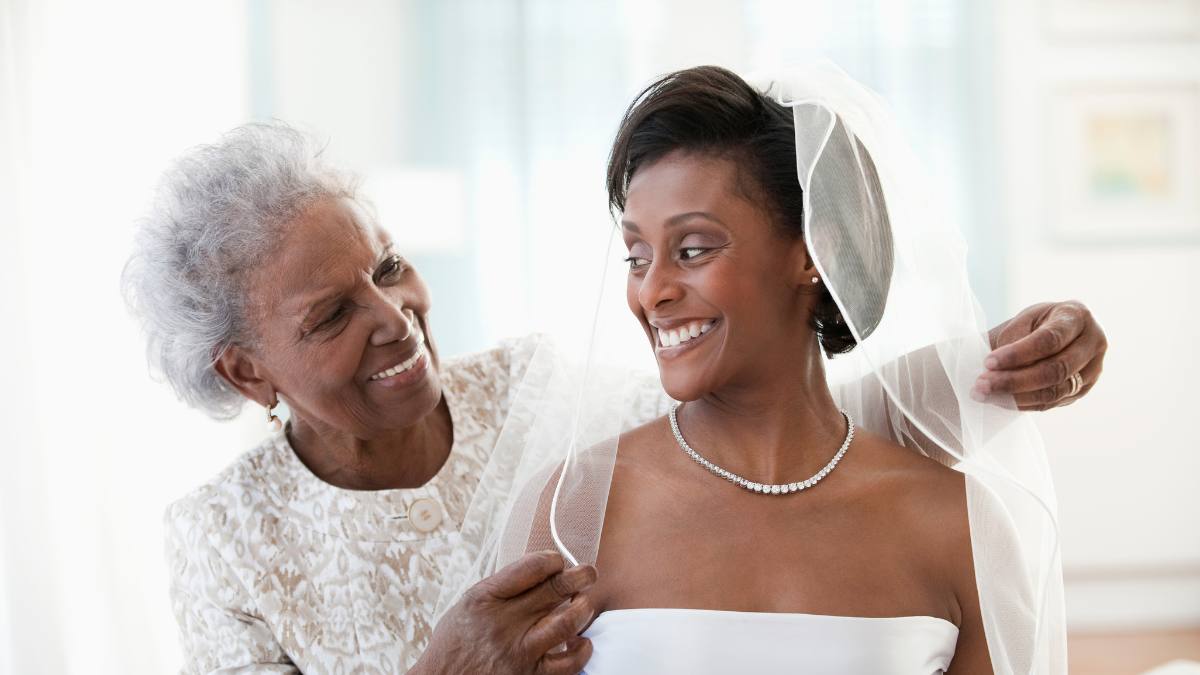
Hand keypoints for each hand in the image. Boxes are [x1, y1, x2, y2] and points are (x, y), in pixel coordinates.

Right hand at [413, 550, 596, 674]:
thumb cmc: (455, 644)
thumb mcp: (467, 605)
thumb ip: (501, 588)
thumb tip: (540, 571)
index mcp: (485, 599)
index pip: (530, 568)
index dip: (552, 560)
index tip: (558, 561)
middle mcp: (503, 623)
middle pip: (554, 589)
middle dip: (579, 576)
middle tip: (587, 573)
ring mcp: (518, 651)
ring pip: (567, 622)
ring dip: (583, 608)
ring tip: (584, 604)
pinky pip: (568, 663)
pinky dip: (582, 650)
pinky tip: (581, 642)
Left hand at [974, 300, 1106, 410]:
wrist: (1049, 336)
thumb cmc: (1033, 325)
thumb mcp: (1023, 321)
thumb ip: (1015, 341)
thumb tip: (997, 371)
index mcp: (1076, 316)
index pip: (1049, 339)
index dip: (1018, 353)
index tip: (987, 362)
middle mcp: (1093, 342)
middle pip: (1055, 370)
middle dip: (1014, 380)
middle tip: (981, 385)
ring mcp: (1093, 370)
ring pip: (1054, 391)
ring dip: (1015, 396)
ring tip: (983, 394)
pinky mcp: (1083, 390)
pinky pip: (1051, 403)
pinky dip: (1022, 403)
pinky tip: (999, 400)